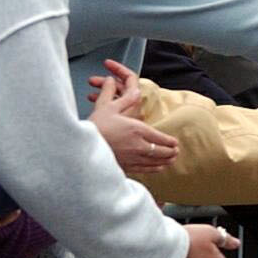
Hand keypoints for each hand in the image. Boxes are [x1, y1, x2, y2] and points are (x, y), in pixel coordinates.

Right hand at [88, 60, 178, 174]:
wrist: (80, 149)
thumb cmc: (94, 127)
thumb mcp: (108, 107)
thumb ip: (123, 98)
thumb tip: (131, 88)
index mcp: (137, 130)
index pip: (161, 138)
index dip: (170, 141)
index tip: (175, 142)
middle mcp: (138, 146)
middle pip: (162, 152)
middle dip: (171, 152)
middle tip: (176, 152)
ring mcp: (132, 159)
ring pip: (155, 163)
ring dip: (165, 161)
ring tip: (171, 161)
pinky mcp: (125, 167)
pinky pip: (145, 170)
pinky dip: (154, 169)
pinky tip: (157, 168)